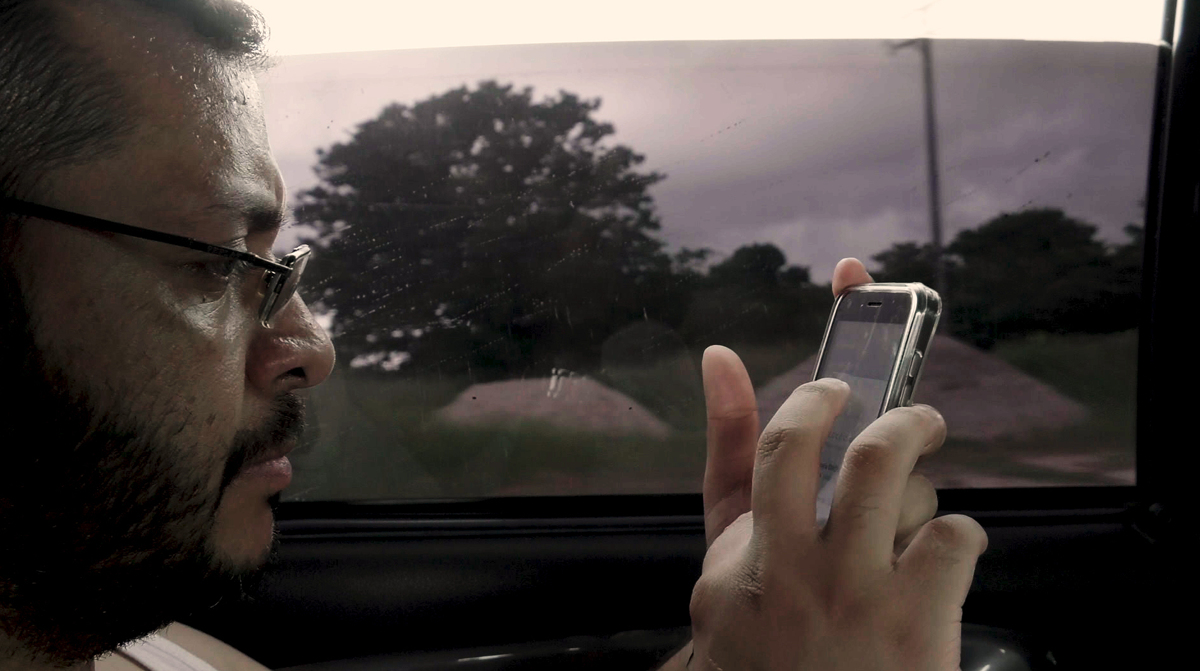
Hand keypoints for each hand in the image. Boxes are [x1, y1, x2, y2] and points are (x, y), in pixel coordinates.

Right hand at [687, 258, 985, 669]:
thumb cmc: (759, 651)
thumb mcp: (721, 572)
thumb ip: (726, 470)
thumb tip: (720, 359)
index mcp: (748, 554)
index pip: (773, 451)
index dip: (810, 401)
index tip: (831, 387)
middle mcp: (799, 567)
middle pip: (855, 451)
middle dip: (893, 416)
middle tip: (912, 421)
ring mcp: (859, 593)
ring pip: (902, 479)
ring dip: (926, 468)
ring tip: (923, 487)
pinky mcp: (915, 623)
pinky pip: (955, 536)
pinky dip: (958, 534)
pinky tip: (942, 555)